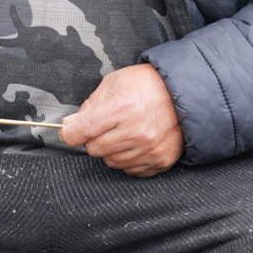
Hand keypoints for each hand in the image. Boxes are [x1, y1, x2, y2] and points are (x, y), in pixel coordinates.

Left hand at [59, 64, 183, 176]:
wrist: (184, 93)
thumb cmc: (147, 84)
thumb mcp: (114, 82)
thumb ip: (90, 105)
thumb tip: (70, 123)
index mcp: (120, 108)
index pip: (81, 131)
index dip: (69, 133)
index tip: (69, 131)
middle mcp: (135, 132)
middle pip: (94, 149)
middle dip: (93, 138)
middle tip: (105, 126)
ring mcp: (148, 149)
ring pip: (111, 161)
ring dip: (111, 150)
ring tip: (123, 132)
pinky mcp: (159, 161)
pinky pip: (130, 170)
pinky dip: (128, 159)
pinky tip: (135, 142)